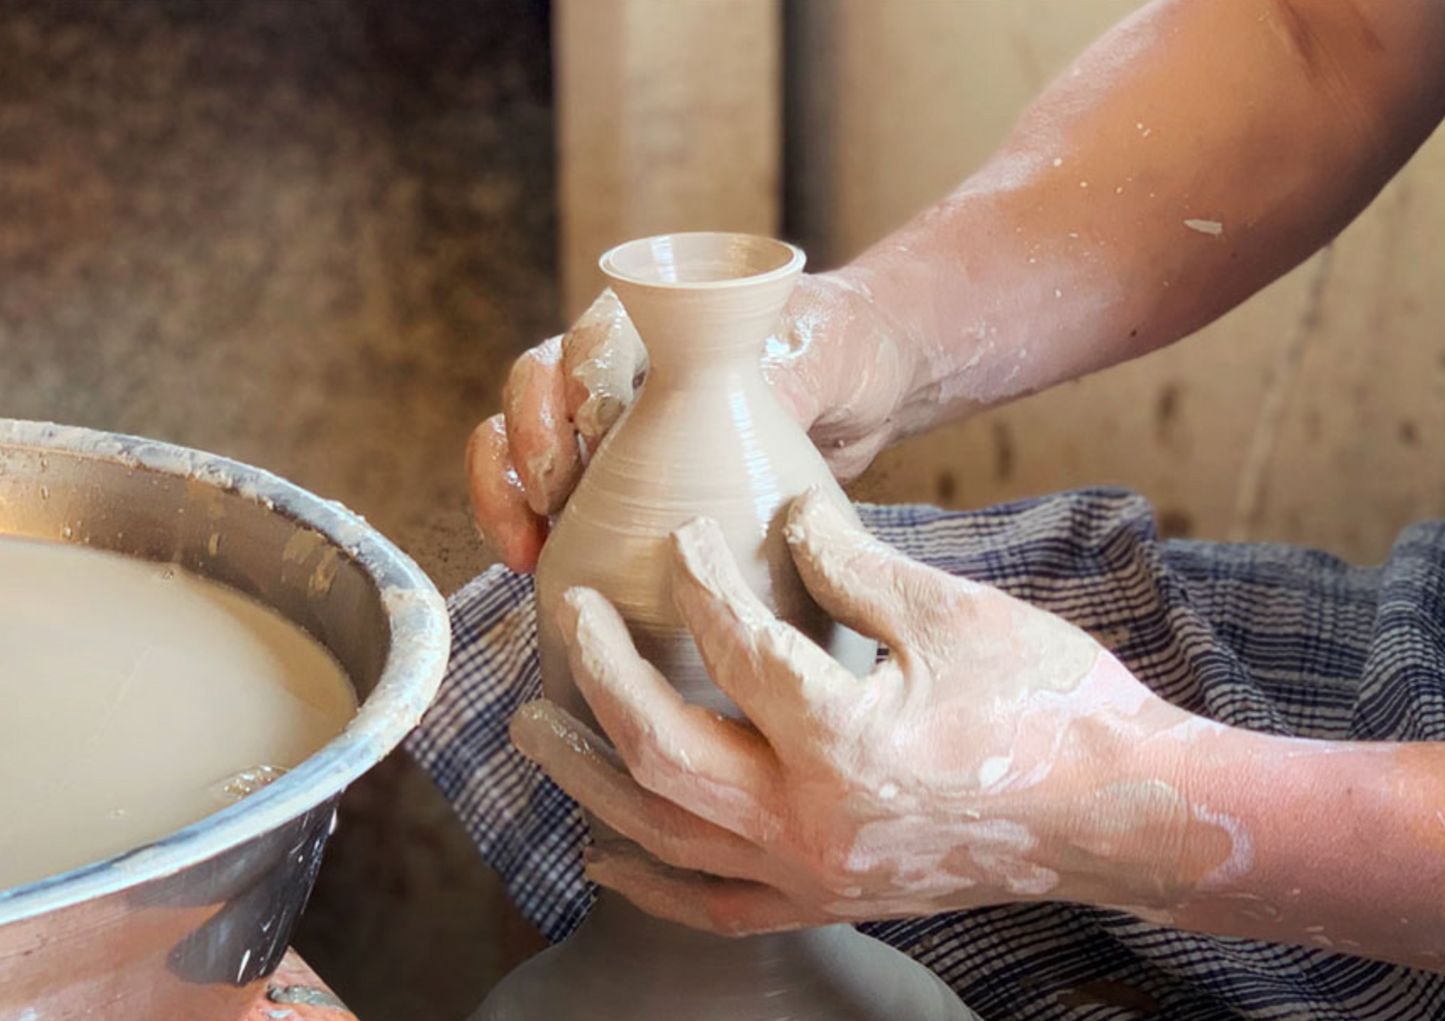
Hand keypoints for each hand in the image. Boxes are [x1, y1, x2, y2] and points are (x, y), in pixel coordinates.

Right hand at [467, 272, 916, 571]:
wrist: (863, 390)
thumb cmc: (832, 350)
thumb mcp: (814, 360)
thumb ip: (768, 386)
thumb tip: (718, 434)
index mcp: (657, 324)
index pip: (591, 338)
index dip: (577, 378)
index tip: (594, 423)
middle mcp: (618, 370)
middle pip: (534, 386)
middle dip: (526, 441)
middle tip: (550, 495)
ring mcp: (611, 426)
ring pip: (521, 442)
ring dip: (505, 493)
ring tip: (523, 551)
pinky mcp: (616, 484)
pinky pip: (547, 498)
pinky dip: (527, 526)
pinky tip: (535, 565)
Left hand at [511, 487, 1208, 934]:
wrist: (1115, 815)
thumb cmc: (1049, 704)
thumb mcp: (954, 614)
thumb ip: (854, 566)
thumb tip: (787, 517)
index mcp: (842, 738)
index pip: (734, 644)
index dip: (697, 579)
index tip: (682, 536)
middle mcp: (808, 820)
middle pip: (661, 748)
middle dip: (602, 673)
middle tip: (567, 614)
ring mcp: (810, 874)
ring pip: (664, 832)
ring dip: (587, 777)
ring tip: (533, 725)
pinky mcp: (824, 900)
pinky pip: (711, 906)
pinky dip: (648, 883)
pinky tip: (600, 856)